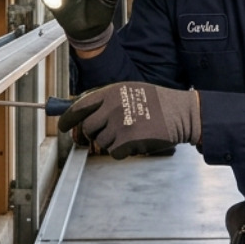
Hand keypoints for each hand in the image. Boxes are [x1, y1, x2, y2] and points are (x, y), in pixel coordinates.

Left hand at [57, 82, 200, 158]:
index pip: (79, 106)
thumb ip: (107, 100)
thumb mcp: (130, 91)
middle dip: (93, 134)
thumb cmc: (157, 102)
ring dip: (111, 142)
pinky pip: (114, 152)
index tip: (63, 127)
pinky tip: (134, 142)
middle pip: (88, 128)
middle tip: (102, 135)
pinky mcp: (128, 140)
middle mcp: (113, 107)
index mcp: (111, 92)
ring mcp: (120, 124)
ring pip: (101, 142)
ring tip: (129, 134)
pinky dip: (122, 151)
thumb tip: (82, 113)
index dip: (67, 119)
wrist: (181, 113)